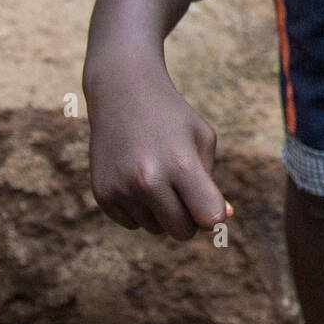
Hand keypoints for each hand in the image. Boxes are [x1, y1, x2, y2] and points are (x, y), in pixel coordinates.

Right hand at [88, 66, 230, 239]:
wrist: (122, 91)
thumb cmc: (172, 116)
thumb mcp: (202, 138)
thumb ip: (212, 183)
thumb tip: (221, 220)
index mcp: (181, 165)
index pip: (208, 218)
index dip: (214, 216)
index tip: (212, 205)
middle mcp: (148, 181)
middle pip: (182, 232)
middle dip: (190, 220)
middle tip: (187, 193)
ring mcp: (122, 190)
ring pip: (156, 229)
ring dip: (163, 212)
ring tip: (159, 175)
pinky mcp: (102, 195)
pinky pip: (132, 224)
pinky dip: (140, 210)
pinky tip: (138, 178)